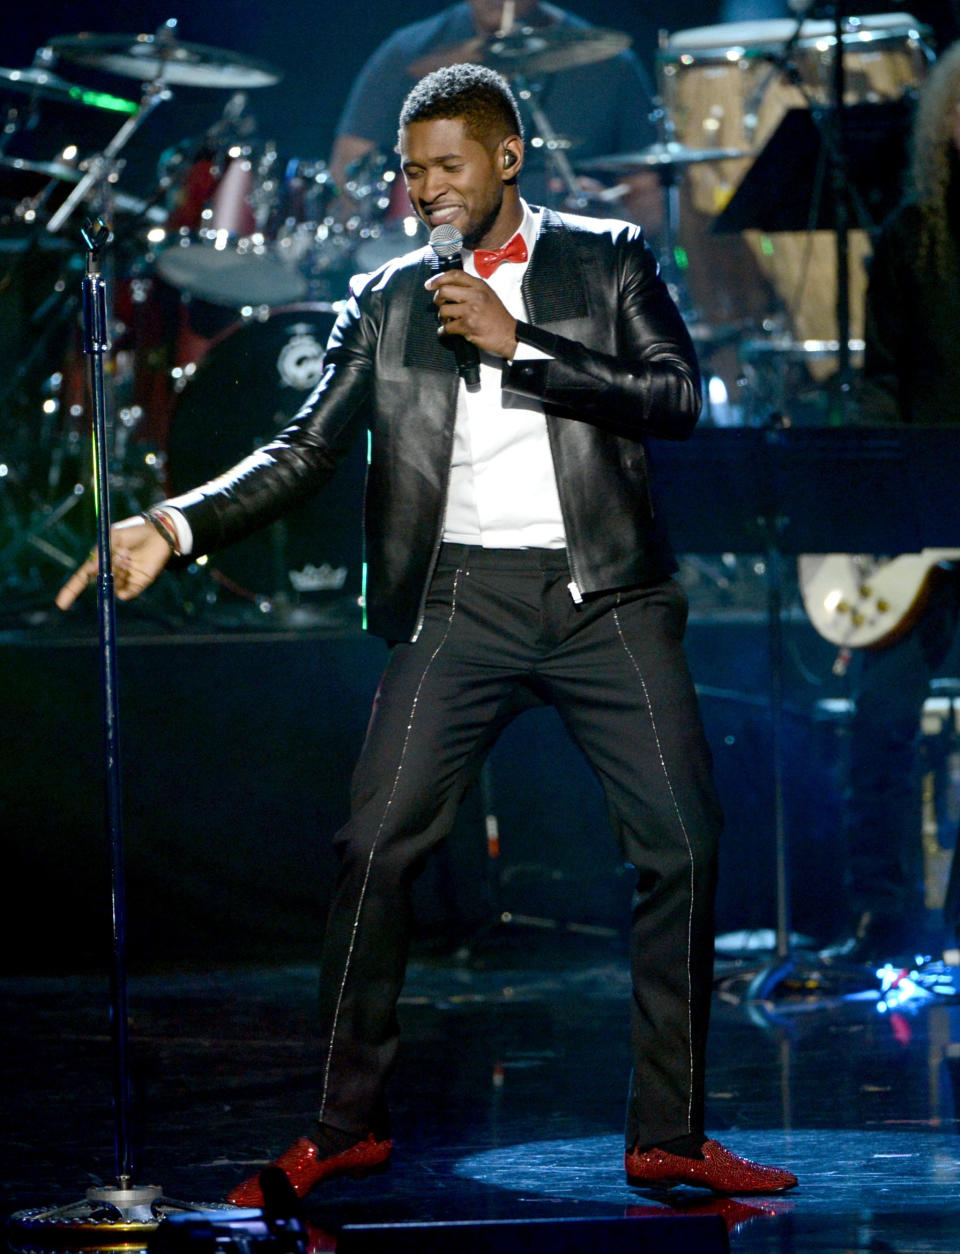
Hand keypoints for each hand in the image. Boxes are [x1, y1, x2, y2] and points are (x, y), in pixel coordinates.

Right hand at [55, 516, 173, 610]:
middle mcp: (110, 573)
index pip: (81, 579)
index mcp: (99, 561)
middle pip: (97, 584)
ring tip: (126, 555)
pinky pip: (124, 593)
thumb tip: (91, 569)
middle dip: (102, 573)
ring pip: (111, 588)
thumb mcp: (113, 536)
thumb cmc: (134, 532)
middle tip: (115, 556)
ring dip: (115, 573)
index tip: (60, 605)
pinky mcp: (137, 585)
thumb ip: (101, 552)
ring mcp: (123, 580)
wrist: (158, 534)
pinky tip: (130, 565)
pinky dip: (124, 583)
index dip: (70, 592)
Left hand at [425, 271, 517, 359]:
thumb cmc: (497, 317)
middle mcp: (475, 295)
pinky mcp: (468, 326)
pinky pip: (447, 327)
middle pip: (444, 291)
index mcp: (479, 285)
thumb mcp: (487, 295)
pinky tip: (446, 332)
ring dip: (442, 318)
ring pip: (443, 310)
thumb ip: (470, 289)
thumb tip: (447, 287)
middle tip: (441, 305)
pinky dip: (444, 331)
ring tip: (448, 321)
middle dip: (438, 299)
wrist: (509, 335)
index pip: (455, 275)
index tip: (429, 285)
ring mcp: (471, 311)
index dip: (439, 278)